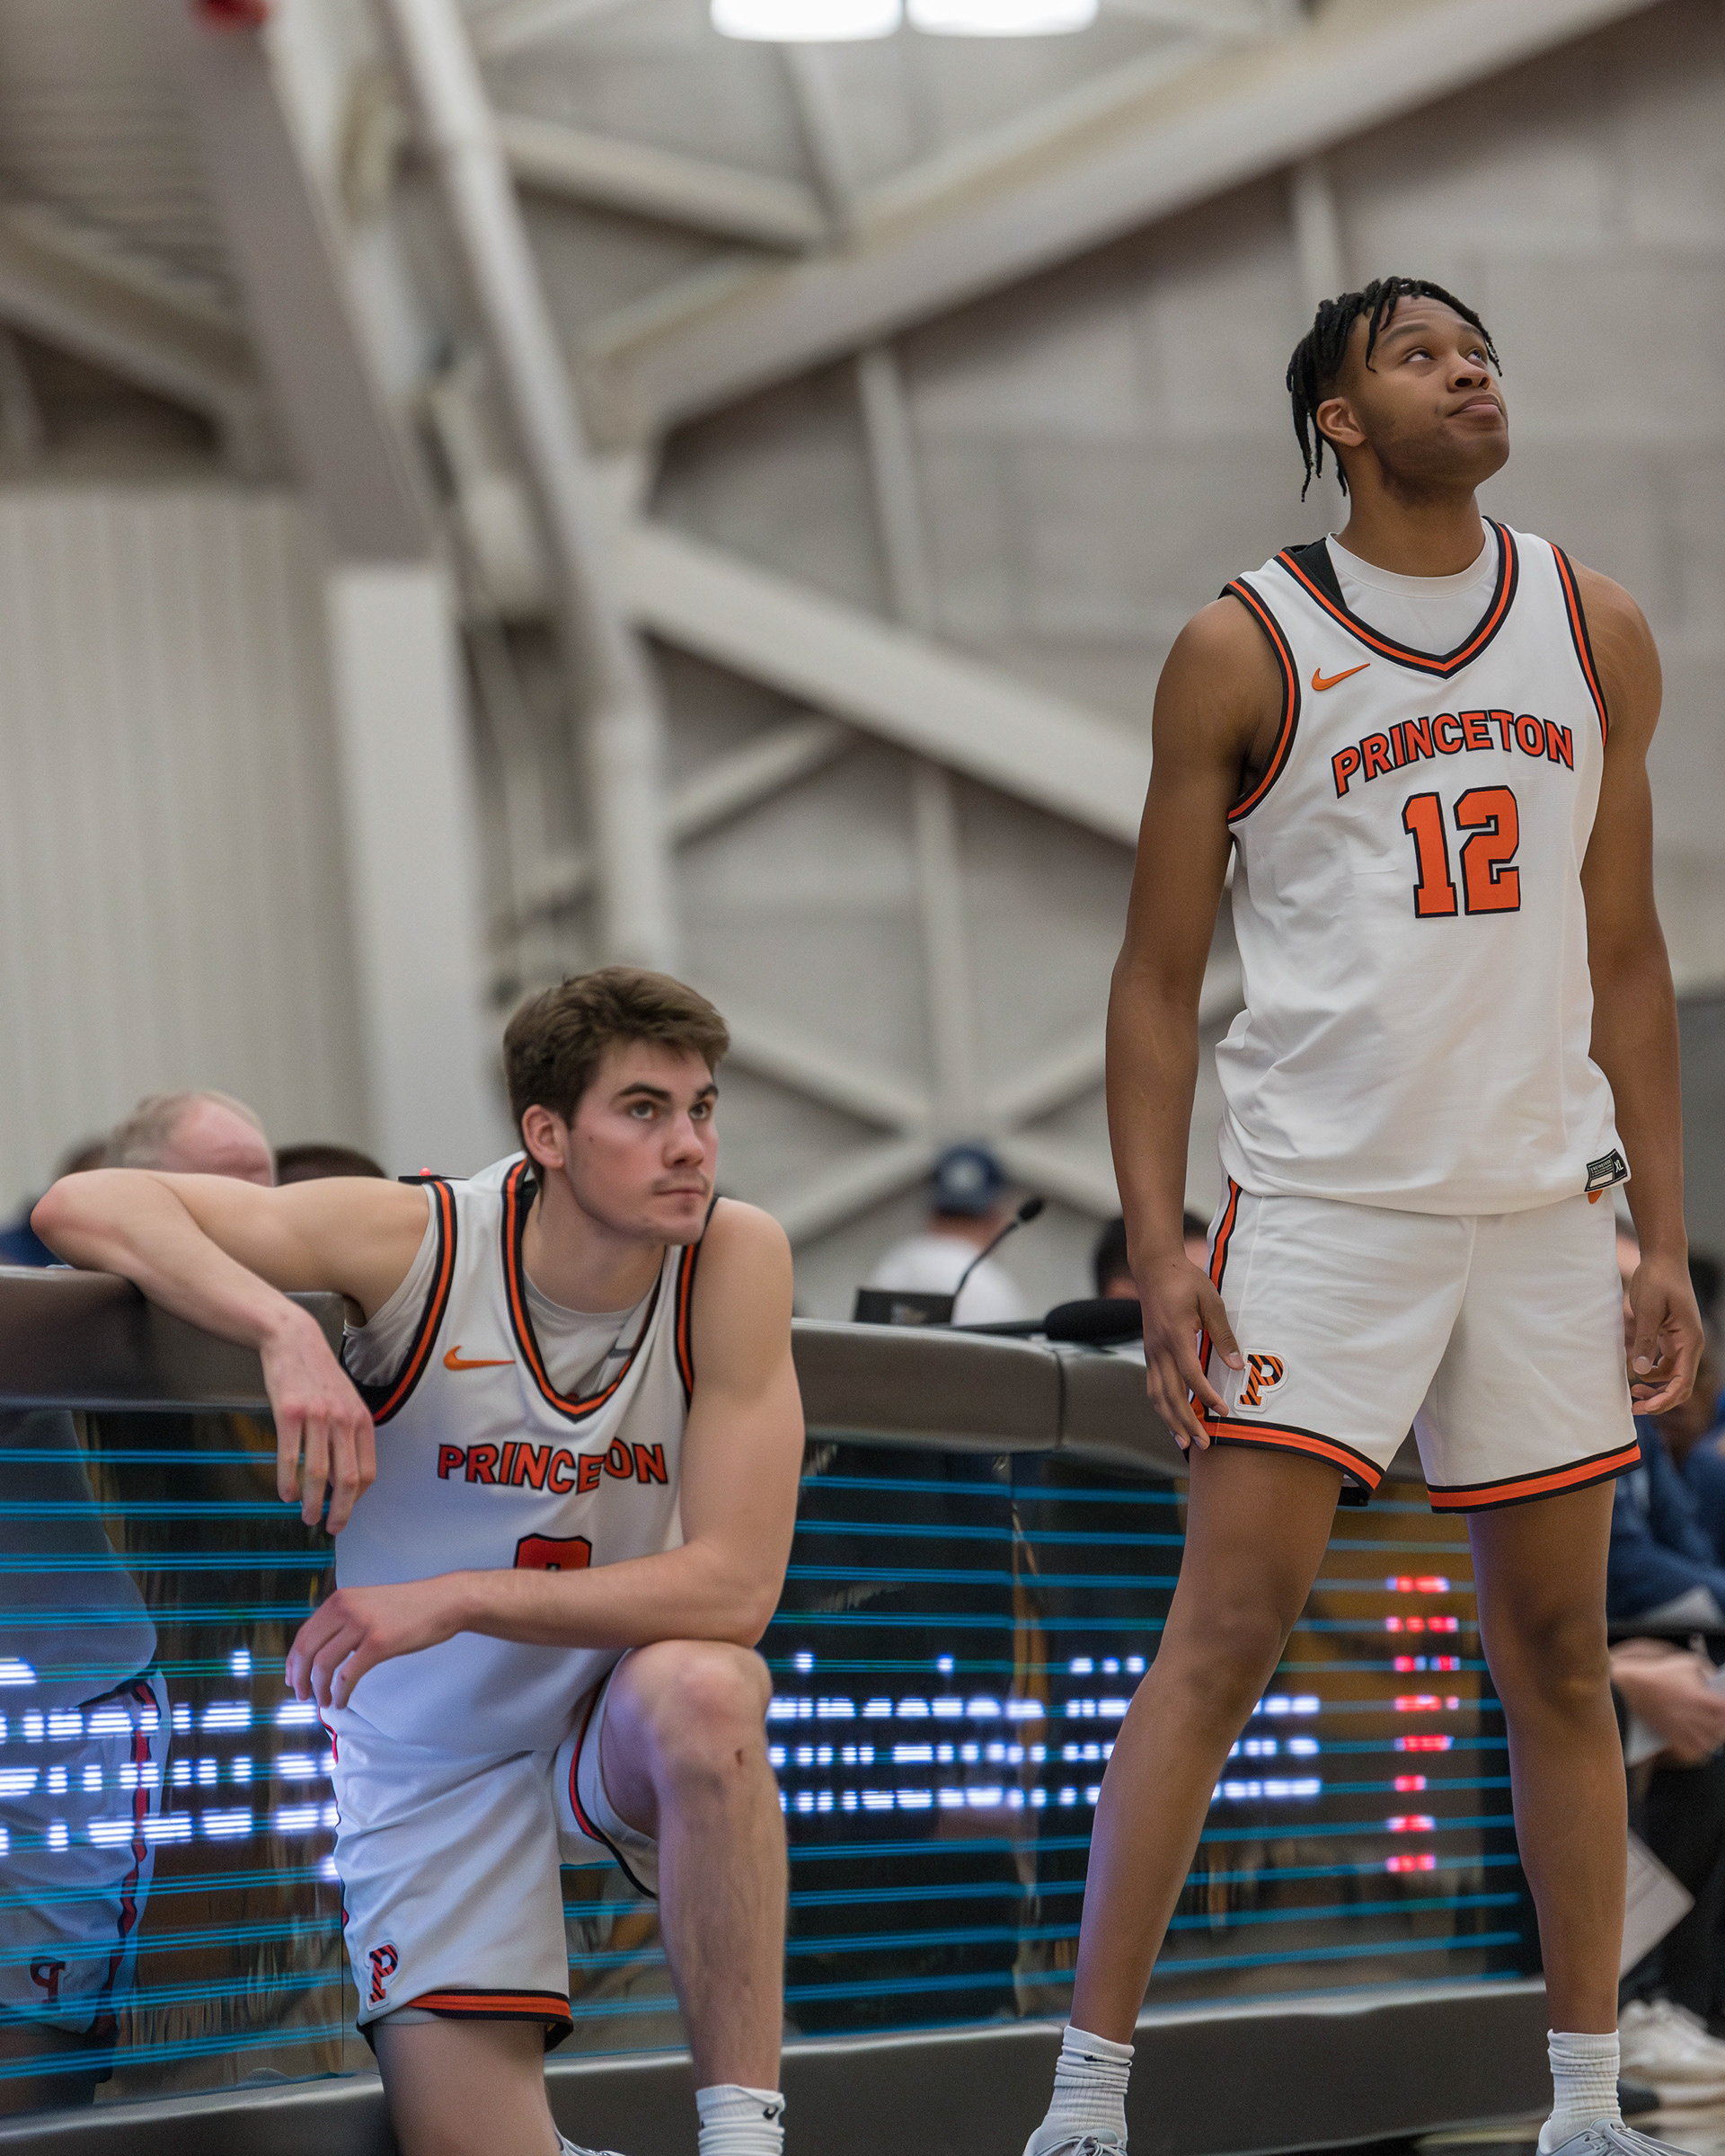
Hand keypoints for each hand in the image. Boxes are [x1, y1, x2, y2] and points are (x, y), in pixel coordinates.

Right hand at [260, 1308, 376, 1531]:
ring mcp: (317, 1416)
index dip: (358, 1498)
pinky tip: (286, 1494)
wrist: (294, 1341)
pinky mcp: (290, 1413)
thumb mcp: (345, 1402)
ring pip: (318, 1472)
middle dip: (341, 1510)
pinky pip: (289, 1456)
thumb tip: (343, 1477)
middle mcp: (343, 1420)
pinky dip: (288, 1481)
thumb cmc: (319, 1377)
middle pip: (347, 1478)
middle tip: (331, 1528)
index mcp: (361, 1420)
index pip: (368, 1470)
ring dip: (313, 1502)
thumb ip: (348, 1436)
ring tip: (308, 1517)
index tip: (346, 1512)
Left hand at [285, 1576, 468, 1709]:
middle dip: (300, 1678)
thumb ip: (344, 1619)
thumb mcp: (368, 1603)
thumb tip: (323, 1649)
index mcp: (340, 1600)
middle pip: (307, 1650)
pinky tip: (343, 1701)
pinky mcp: (379, 1643)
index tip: (292, 1678)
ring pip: (324, 1665)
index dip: (293, 1661)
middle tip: (301, 1696)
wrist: (443, 1601)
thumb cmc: (409, 1606)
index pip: (304, 1634)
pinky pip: (348, 1675)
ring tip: (325, 1701)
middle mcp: (346, 1609)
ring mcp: (362, 1626)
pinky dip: (341, 1693)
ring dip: (320, 1689)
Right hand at [1136, 1248, 1242, 1450]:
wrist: (1154, 1268)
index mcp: (1175, 1335)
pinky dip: (1162, 1406)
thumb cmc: (1185, 1281)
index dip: (1206, 1396)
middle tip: (1202, 1444)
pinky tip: (1172, 1418)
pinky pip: (1153, 1386)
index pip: (1190, 1375)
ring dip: (1170, 1420)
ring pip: (1156, 1395)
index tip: (1223, 1411)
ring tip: (1184, 1441)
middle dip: (1186, 1422)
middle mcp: (1158, 1348)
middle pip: (1169, 1394)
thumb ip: (1223, 1335)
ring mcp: (1151, 1352)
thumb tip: (1238, 1366)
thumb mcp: (1211, 1301)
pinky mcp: (1150, 1352)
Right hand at [1611, 1640, 1724, 1764]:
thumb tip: (1717, 1682)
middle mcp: (1697, 1718)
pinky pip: (1697, 1750)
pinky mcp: (1676, 1739)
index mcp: (1703, 1699)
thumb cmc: (1659, 1673)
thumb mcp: (1689, 1662)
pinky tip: (1702, 1737)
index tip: (1723, 1701)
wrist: (1633, 1687)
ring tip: (1713, 1726)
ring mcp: (1686, 1731)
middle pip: (1723, 1728)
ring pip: (1713, 1742)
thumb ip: (1710, 1672)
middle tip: (1718, 1713)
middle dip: (1723, 1720)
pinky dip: (1703, 1746)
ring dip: (1715, 1734)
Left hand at [1626, 1251, 1702, 1415]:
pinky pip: (1664, 1363)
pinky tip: (1634, 1372)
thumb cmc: (1658, 1280)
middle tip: (1634, 1408)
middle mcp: (1689, 1345)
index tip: (1645, 1408)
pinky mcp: (1669, 1336)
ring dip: (1654, 1387)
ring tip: (1630, 1392)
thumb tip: (1639, 1371)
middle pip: (1679, 1384)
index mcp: (1690, 1340)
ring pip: (1671, 1375)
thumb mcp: (1648, 1309)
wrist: (1662, 1259)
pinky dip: (1651, 1372)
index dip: (1665, 1399)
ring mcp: (1680, 1341)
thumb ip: (1645, 1340)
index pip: (1682, 1381)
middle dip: (1660, 1399)